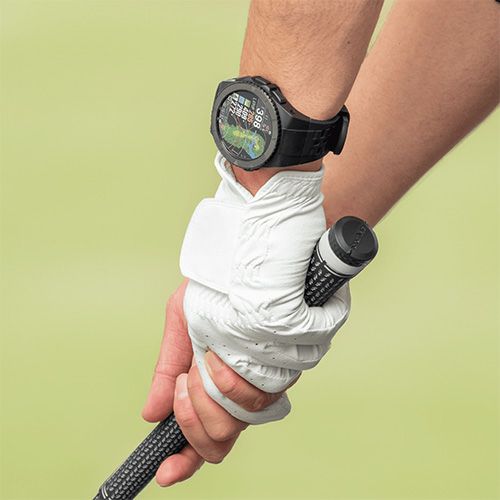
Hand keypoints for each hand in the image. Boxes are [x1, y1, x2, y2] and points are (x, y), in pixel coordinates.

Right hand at [142, 281, 282, 486]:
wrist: (241, 260)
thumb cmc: (213, 290)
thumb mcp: (180, 325)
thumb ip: (167, 371)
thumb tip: (150, 415)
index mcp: (214, 386)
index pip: (204, 438)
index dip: (184, 461)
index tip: (164, 473)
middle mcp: (241, 391)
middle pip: (218, 441)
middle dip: (191, 419)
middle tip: (181, 385)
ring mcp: (263, 383)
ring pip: (236, 425)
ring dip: (206, 399)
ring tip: (199, 365)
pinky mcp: (283, 370)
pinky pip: (257, 399)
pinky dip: (228, 384)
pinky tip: (217, 357)